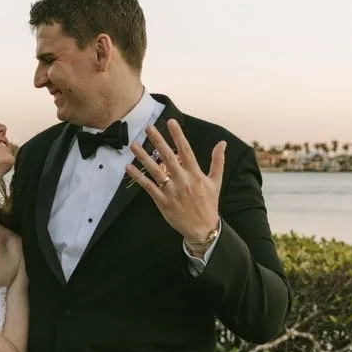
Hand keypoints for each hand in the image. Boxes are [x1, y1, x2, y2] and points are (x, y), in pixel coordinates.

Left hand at [125, 119, 224, 242]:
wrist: (202, 228)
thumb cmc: (209, 203)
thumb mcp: (216, 181)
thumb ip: (218, 161)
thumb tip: (222, 143)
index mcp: (195, 174)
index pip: (186, 150)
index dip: (178, 136)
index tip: (171, 122)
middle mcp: (183, 181)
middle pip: (168, 157)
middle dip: (158, 141)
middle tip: (149, 128)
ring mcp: (171, 191)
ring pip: (155, 171)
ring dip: (143, 157)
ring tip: (134, 145)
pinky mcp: (162, 202)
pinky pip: (148, 187)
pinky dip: (138, 177)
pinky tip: (129, 167)